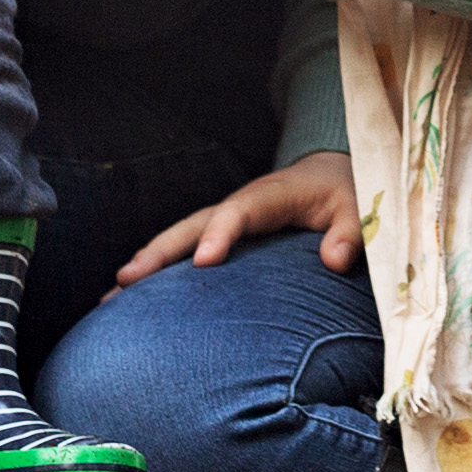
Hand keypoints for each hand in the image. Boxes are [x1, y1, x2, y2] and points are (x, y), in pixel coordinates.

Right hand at [115, 151, 361, 280]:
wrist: (330, 176)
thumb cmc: (343, 195)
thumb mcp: (359, 208)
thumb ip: (351, 232)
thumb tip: (335, 261)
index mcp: (271, 196)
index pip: (240, 212)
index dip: (221, 233)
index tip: (204, 262)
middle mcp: (240, 206)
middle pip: (193, 225)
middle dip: (160, 251)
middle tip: (127, 279)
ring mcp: (225, 220)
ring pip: (180, 238)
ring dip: (147, 262)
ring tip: (113, 293)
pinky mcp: (221, 235)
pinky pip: (186, 249)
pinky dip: (159, 269)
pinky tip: (132, 295)